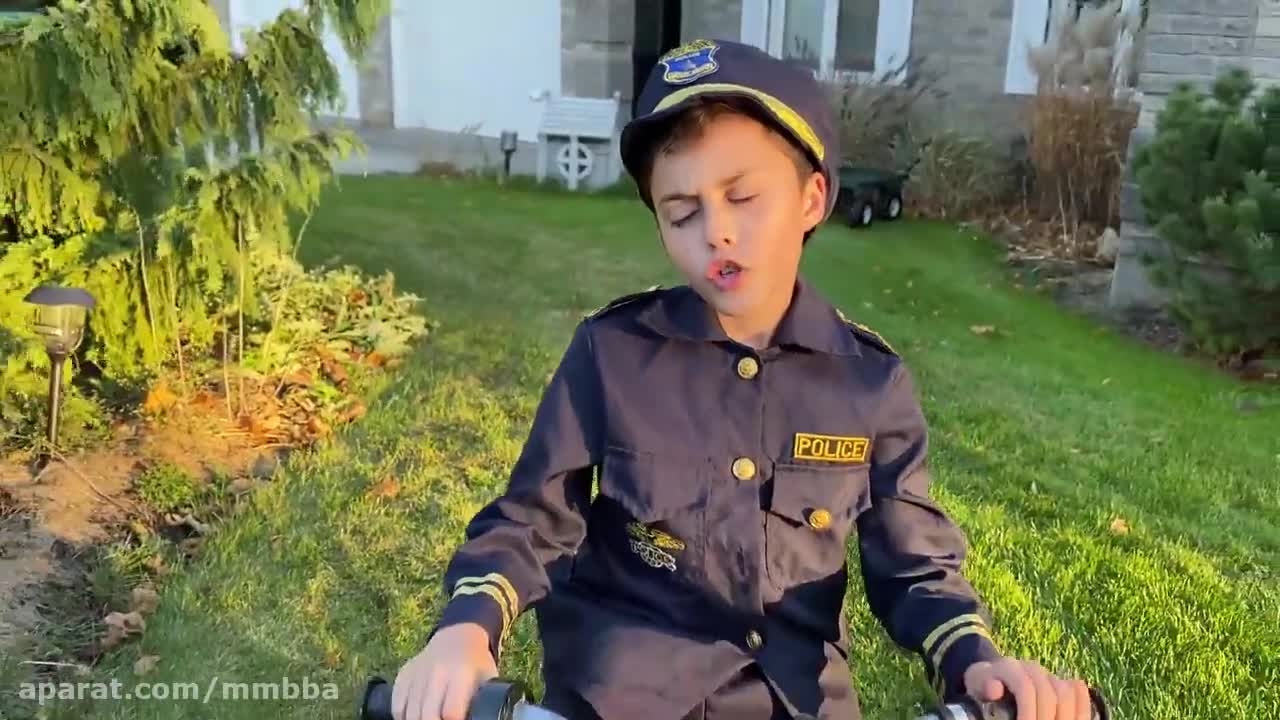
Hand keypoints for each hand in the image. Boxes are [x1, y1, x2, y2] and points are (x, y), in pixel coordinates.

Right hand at [391, 623, 498, 719]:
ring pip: (409, 711)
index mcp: (461, 673)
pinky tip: (414, 717)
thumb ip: (486, 700)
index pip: (451, 710)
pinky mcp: (404, 673)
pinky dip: (402, 715)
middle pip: (427, 714)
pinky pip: (397, 703)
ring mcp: (418, 671)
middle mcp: (436, 671)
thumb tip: (489, 715)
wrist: (457, 637)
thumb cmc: (477, 663)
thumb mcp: (488, 678)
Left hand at [963, 658, 1090, 719]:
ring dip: (1066, 716)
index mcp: (1009, 667)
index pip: (1025, 688)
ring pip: (1066, 693)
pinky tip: (1079, 719)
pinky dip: (1082, 708)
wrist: (992, 676)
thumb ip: (983, 687)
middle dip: (1046, 718)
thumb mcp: (976, 685)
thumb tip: (993, 689)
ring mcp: (1048, 675)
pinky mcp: (1060, 684)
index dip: (1028, 712)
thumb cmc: (982, 686)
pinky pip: (1078, 693)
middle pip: (1049, 693)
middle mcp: (1031, 668)